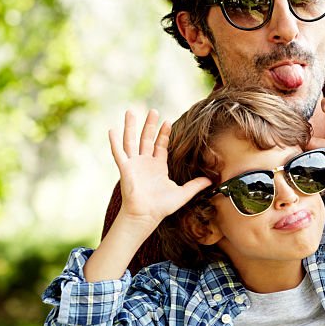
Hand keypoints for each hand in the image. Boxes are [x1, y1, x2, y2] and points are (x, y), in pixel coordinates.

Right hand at [109, 109, 211, 225]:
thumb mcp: (183, 193)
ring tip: (130, 112)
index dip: (164, 134)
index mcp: (158, 167)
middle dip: (150, 125)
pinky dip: (114, 142)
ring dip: (131, 127)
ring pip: (132, 141)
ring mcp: (134, 164)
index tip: (167, 121)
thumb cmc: (162, 207)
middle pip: (146, 139)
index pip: (160, 146)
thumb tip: (212, 180)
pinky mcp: (125, 168)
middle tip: (153, 110)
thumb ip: (196, 185)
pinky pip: (119, 153)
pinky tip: (112, 130)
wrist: (146, 215)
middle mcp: (145, 163)